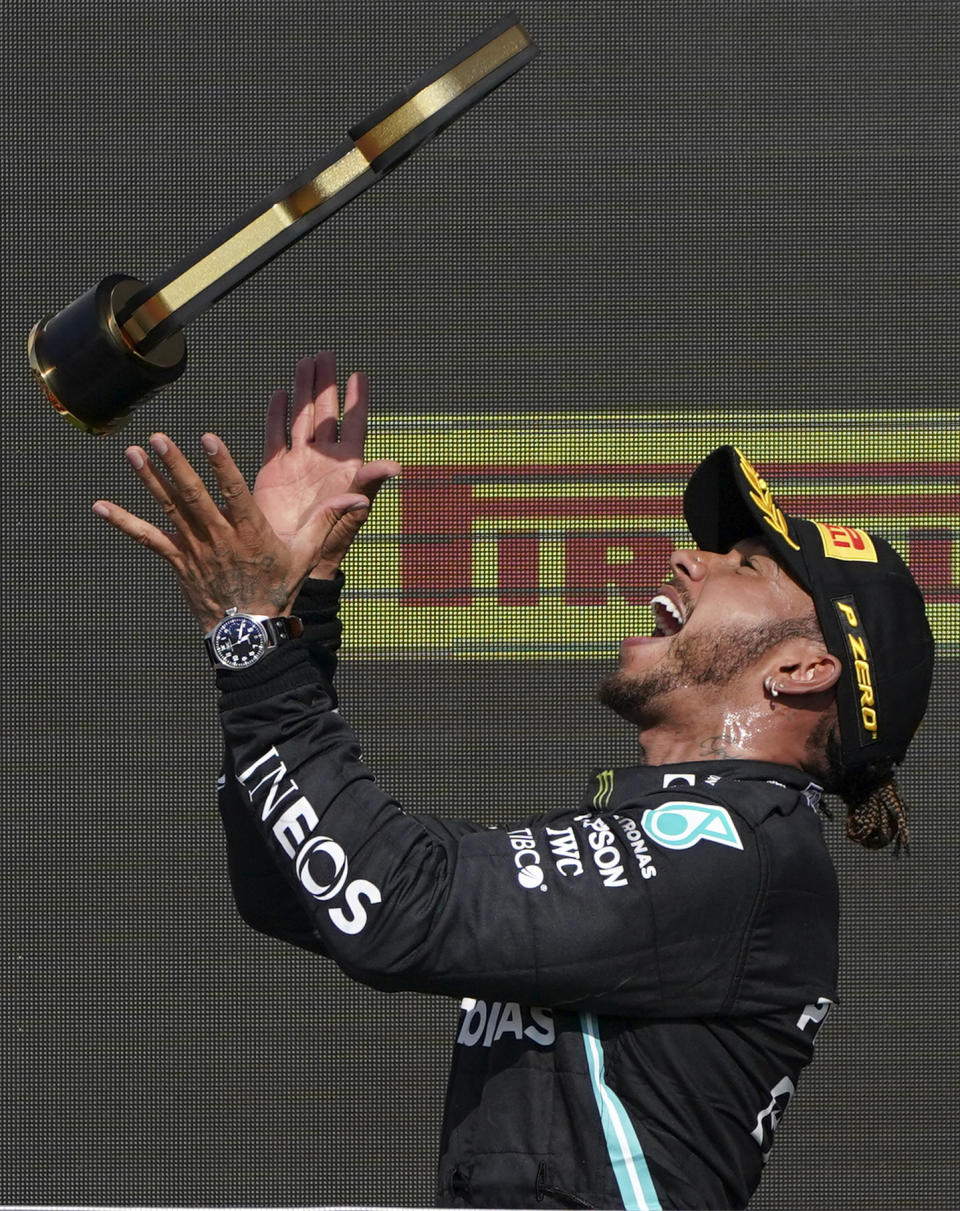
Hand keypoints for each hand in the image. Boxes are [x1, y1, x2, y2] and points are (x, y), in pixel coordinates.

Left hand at [92, 431, 374, 631]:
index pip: (234, 494)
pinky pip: (147, 539)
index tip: (208, 439)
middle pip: (194, 498)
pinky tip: (100, 506)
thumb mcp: (306, 555)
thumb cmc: (279, 588)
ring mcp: (194, 550)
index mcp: (251, 534)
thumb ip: (327, 520)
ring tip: (133, 453)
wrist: (248, 632)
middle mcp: (219, 539)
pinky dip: (123, 522)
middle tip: (160, 438)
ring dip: (149, 480)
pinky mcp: (177, 561)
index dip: (222, 466)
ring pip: (169, 510)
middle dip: (176, 466)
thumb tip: (359, 497)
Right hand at [255, 353, 398, 576]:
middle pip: (325, 412)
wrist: (295, 556)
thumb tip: (395, 465)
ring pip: (301, 417)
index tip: (359, 375)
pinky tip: (280, 394)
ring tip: (305, 363)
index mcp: (346, 465)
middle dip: (326, 384)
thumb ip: (369, 483)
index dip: (357, 399)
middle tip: (326, 355)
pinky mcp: (276, 470)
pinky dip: (277, 415)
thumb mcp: (352, 510)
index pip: (355, 424)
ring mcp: (299, 462)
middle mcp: (323, 459)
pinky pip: (277, 436)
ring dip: (303, 391)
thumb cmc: (330, 539)